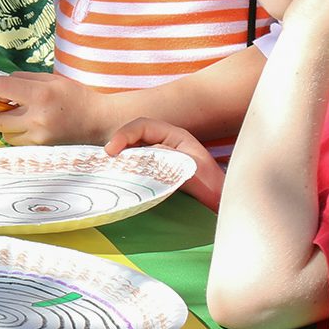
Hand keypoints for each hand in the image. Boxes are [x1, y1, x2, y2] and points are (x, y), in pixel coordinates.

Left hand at [0, 72, 109, 144]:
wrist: (100, 121)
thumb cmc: (75, 96)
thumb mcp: (50, 80)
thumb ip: (22, 81)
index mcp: (41, 93)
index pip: (2, 87)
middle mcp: (39, 116)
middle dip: (2, 111)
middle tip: (18, 106)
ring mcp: (40, 136)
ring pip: (5, 133)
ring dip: (10, 125)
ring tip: (29, 118)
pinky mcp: (43, 149)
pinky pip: (17, 143)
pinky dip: (19, 135)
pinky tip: (36, 128)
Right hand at [106, 117, 224, 209]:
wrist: (221, 203)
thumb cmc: (211, 185)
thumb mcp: (188, 167)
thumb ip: (164, 158)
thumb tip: (138, 157)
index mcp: (174, 135)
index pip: (142, 126)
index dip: (124, 135)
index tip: (111, 151)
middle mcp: (166, 142)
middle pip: (135, 136)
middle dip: (119, 145)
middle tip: (106, 161)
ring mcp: (162, 157)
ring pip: (134, 150)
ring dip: (122, 158)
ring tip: (111, 170)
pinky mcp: (159, 172)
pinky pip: (138, 165)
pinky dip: (128, 169)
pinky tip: (122, 179)